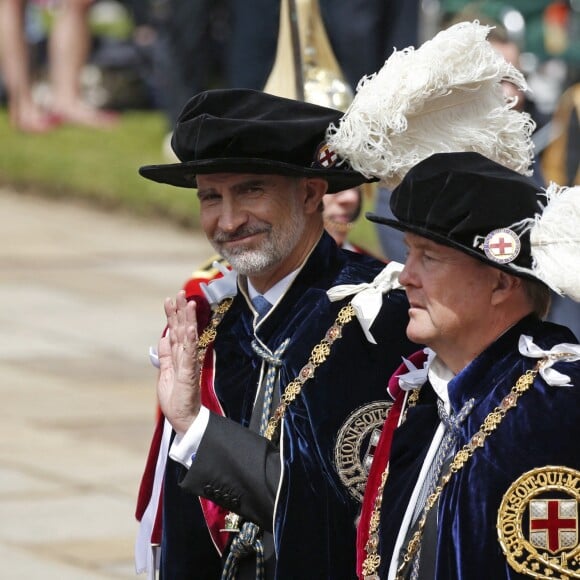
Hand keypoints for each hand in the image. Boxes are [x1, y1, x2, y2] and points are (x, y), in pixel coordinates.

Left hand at [157, 290, 200, 434]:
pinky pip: (191, 354)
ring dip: (188, 319)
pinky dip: (192, 340)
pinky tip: (191, 328)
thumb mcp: (165, 373)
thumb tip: (163, 337)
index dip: (172, 315)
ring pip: (189, 337)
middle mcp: (185, 357)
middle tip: (179, 293)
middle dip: (180, 311)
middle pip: (183, 329)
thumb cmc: (176, 399)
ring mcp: (189, 363)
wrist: (184, 420)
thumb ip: (165, 355)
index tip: (169, 299)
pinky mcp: (190, 373)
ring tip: (187, 303)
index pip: (175, 331)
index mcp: (177, 356)